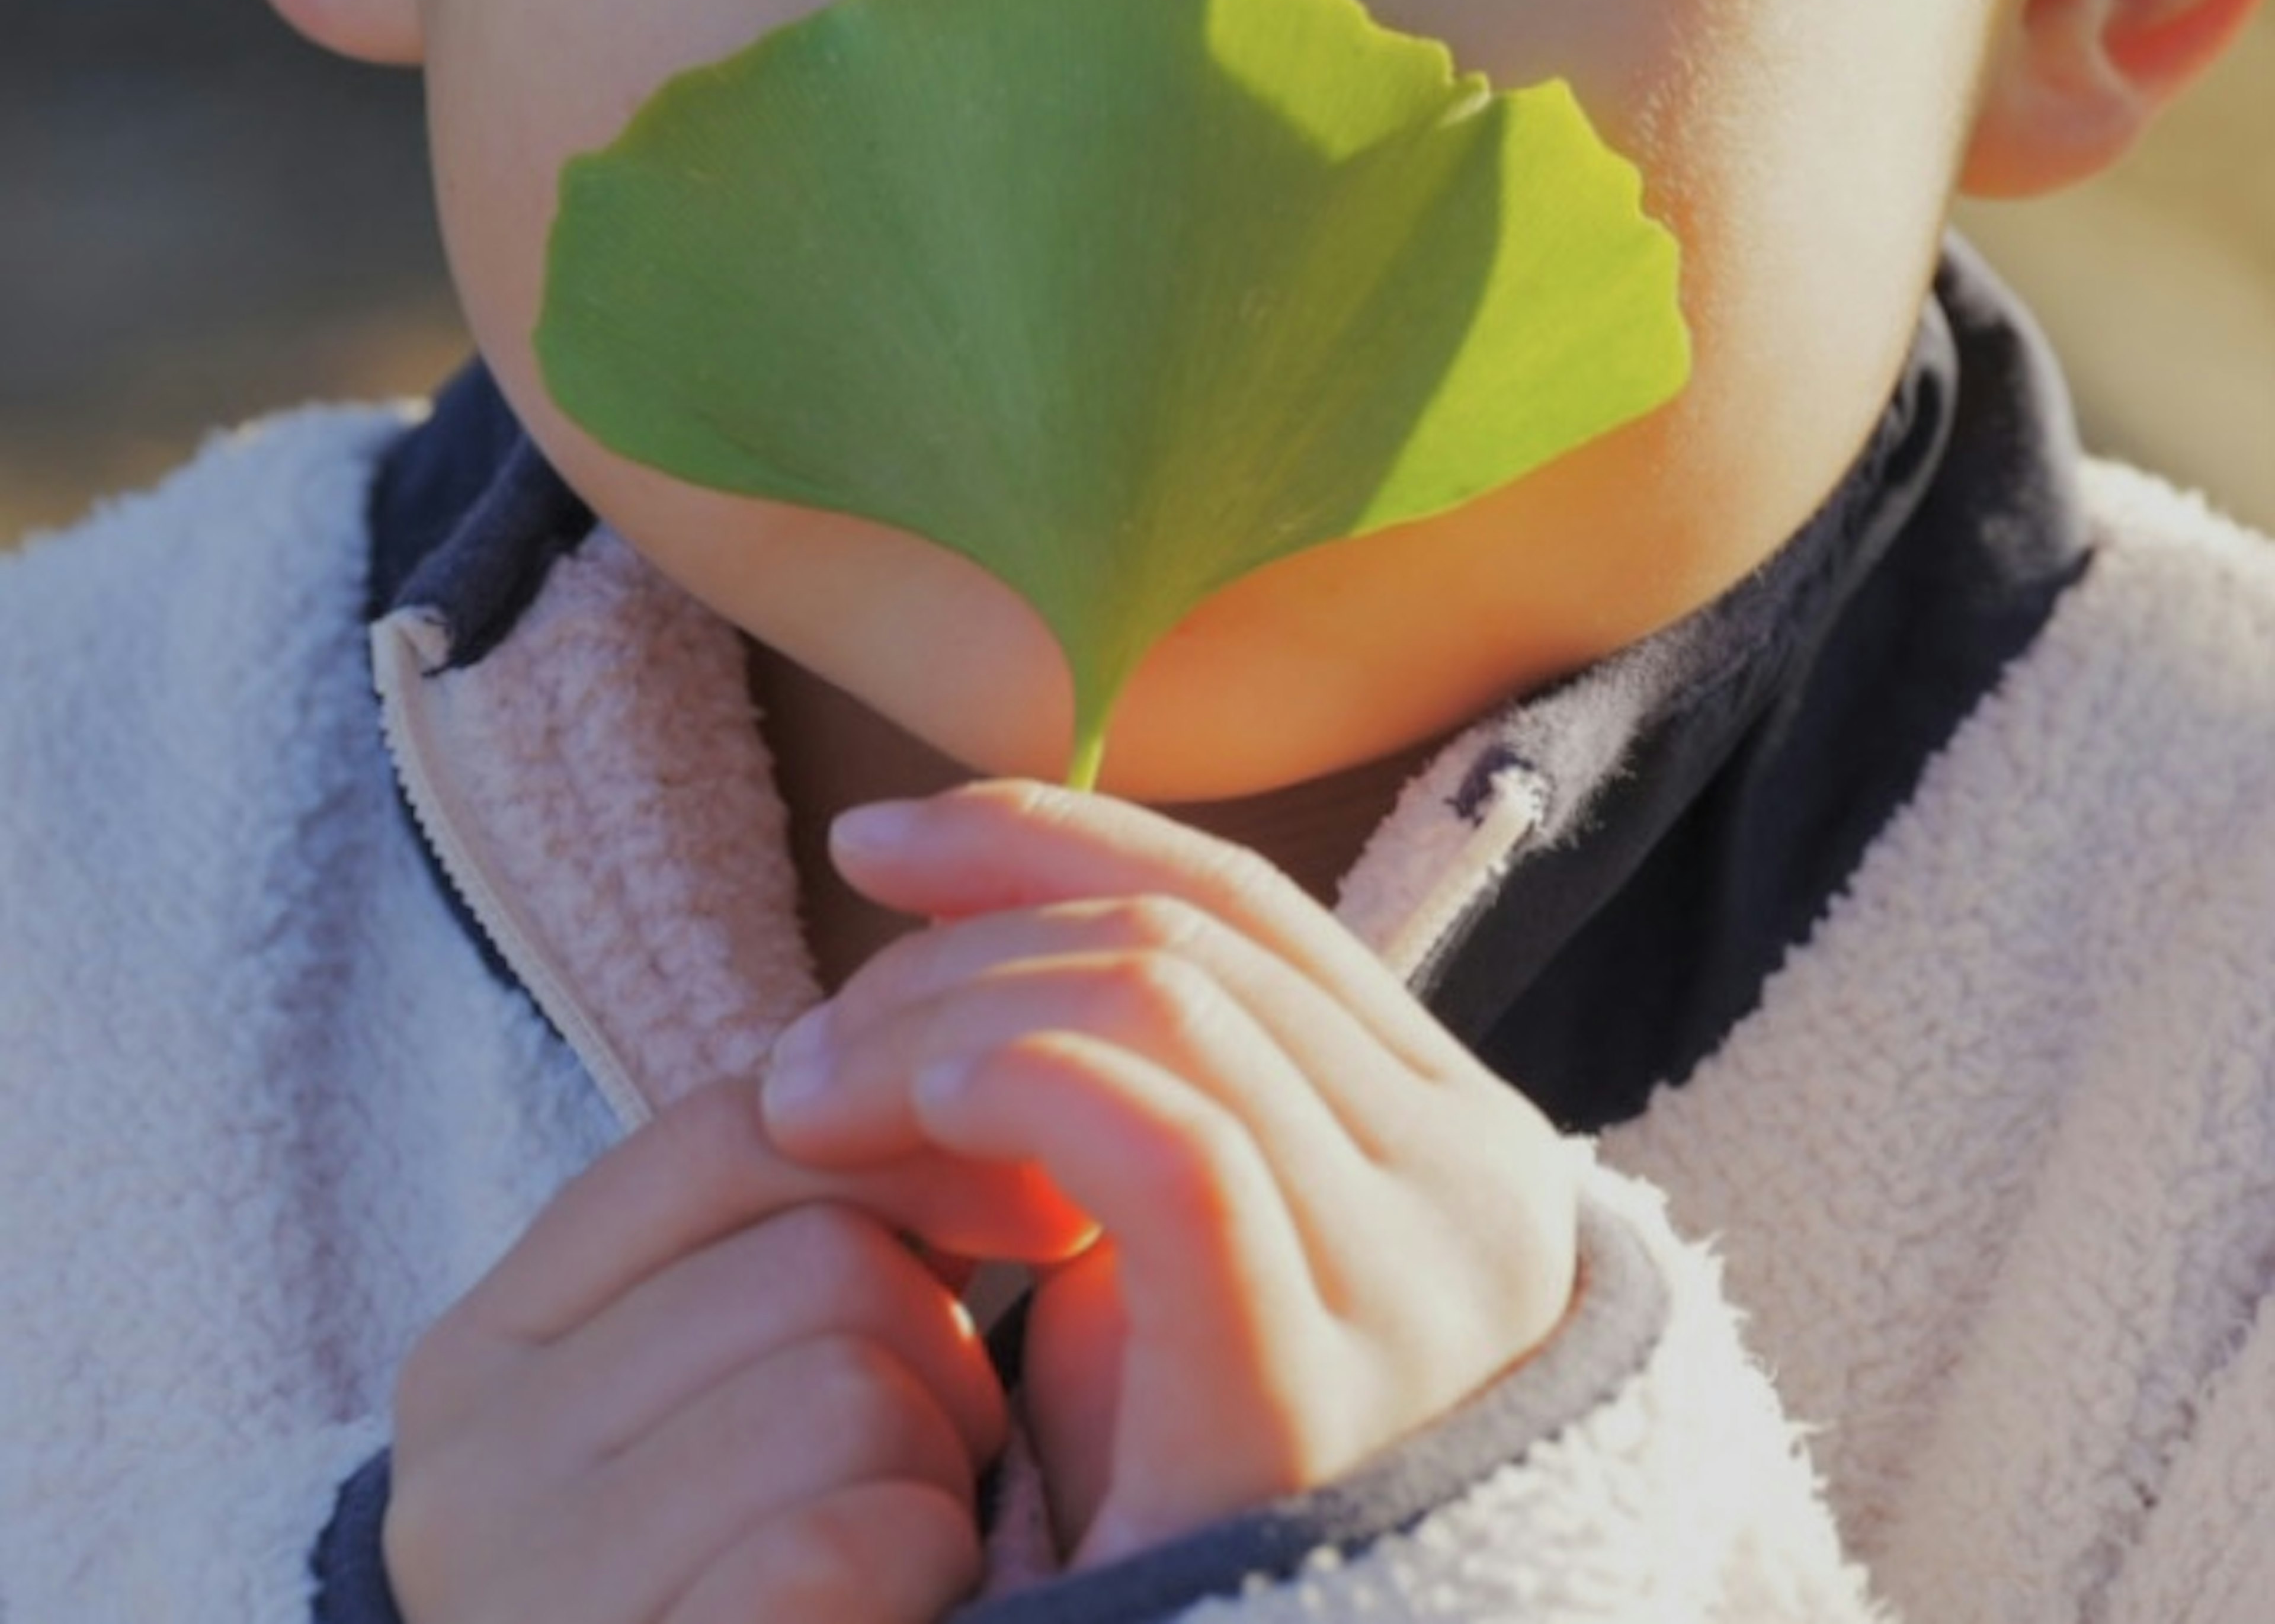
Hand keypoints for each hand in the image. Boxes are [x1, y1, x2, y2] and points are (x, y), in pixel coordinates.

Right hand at [384, 1079, 1092, 1623]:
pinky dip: (914, 1567)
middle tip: (931, 1460)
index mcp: (488, 1355)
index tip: (1030, 1205)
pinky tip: (903, 1610)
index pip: (727, 1131)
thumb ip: (823, 1238)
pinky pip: (830, 1553)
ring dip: (940, 1472)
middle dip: (938, 1350)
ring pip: (848, 1390)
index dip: (913, 1143)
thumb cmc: (752, 1579)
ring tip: (907, 1547)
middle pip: (818, 1260)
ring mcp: (527, 1597)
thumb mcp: (747, 1391)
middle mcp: (465, 1472)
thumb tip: (1026, 1147)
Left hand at [761, 781, 1579, 1569]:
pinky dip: (1013, 1084)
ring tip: (808, 1102)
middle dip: (962, 945)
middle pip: (1188, 941)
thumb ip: (1142, 1095)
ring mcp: (1421, 1279)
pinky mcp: (1316, 1385)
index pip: (1240, 903)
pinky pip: (1163, 1144)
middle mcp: (1482, 1179)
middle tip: (807, 1047)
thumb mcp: (1163, 1250)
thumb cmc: (1168, 1486)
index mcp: (1449, 1126)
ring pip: (1161, 1003)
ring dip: (943, 1018)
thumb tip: (971, 934)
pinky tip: (906, 1122)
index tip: (874, 840)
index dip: (1046, 838)